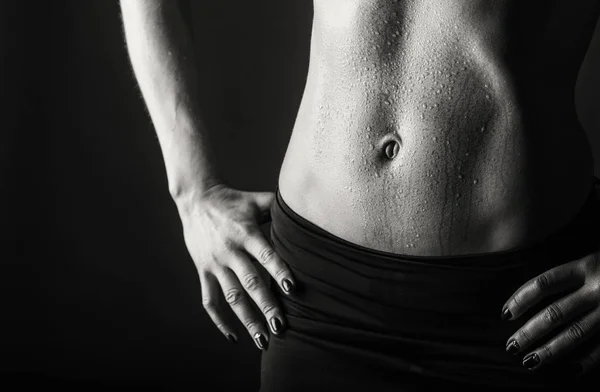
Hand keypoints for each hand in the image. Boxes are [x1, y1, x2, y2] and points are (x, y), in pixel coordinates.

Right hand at [177, 183, 295, 349]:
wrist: (196, 199)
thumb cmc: (233, 200)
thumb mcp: (256, 200)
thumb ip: (279, 207)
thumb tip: (309, 206)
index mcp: (246, 233)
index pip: (265, 255)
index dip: (279, 272)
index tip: (292, 290)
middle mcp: (230, 251)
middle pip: (250, 283)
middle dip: (266, 306)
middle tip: (281, 328)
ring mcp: (215, 264)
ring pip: (231, 298)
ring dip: (247, 320)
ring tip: (262, 340)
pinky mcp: (203, 271)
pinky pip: (209, 301)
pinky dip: (219, 321)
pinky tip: (233, 337)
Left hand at [501, 252, 599, 374]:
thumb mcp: (596, 260)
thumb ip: (572, 276)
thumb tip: (534, 297)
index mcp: (586, 266)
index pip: (544, 284)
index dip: (521, 298)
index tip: (505, 314)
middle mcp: (598, 287)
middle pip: (555, 313)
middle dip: (530, 332)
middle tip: (512, 346)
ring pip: (576, 333)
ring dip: (551, 350)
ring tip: (530, 362)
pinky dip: (589, 361)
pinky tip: (571, 370)